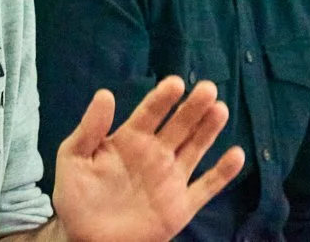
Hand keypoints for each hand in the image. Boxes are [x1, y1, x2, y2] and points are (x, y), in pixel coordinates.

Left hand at [51, 77, 244, 241]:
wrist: (86, 239)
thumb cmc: (76, 196)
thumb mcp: (73, 158)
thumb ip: (89, 128)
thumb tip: (105, 93)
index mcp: (129, 139)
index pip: (149, 113)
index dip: (162, 98)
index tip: (176, 83)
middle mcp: (154, 154)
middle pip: (178, 126)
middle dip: (192, 107)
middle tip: (207, 88)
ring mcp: (170, 179)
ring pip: (195, 148)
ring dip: (208, 129)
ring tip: (220, 109)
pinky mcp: (181, 206)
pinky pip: (206, 187)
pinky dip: (222, 173)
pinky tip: (236, 155)